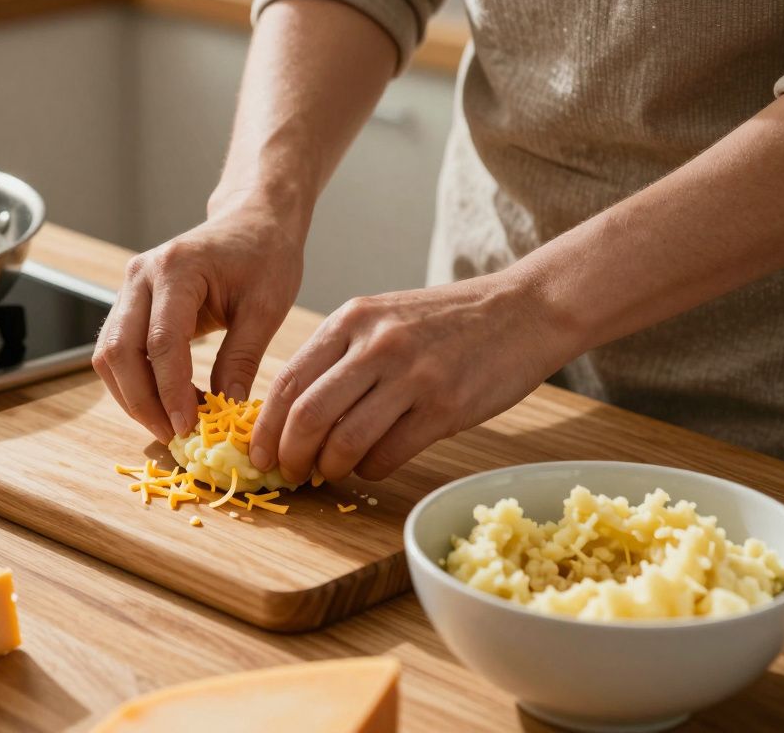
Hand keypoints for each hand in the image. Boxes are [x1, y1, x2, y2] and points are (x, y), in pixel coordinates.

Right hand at [92, 197, 304, 442]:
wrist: (252, 222)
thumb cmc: (265, 255)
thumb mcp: (266, 307)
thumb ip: (243, 358)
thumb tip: (228, 408)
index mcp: (176, 269)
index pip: (161, 342)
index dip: (170, 391)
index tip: (188, 427)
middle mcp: (141, 276)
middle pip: (120, 351)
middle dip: (142, 401)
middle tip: (174, 435)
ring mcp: (130, 288)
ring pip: (109, 355)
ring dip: (133, 396)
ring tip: (170, 425)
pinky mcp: (131, 303)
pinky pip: (119, 351)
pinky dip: (135, 382)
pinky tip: (166, 403)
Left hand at [248, 272, 574, 481]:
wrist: (524, 310)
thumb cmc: (448, 322)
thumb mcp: (383, 318)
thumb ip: (340, 356)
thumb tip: (293, 415)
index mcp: (351, 320)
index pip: (288, 381)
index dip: (265, 428)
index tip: (260, 455)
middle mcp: (376, 345)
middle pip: (307, 415)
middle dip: (290, 455)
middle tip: (291, 473)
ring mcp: (412, 376)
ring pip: (344, 441)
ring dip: (330, 468)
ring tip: (330, 473)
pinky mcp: (445, 406)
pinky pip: (388, 454)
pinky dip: (371, 470)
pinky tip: (373, 465)